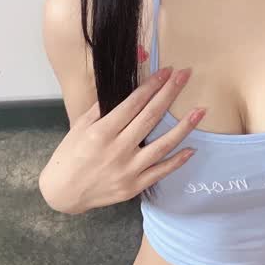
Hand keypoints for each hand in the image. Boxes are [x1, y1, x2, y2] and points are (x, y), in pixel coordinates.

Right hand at [39, 65, 203, 213]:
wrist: (63, 193)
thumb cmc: (70, 154)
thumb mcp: (79, 126)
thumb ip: (102, 107)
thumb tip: (124, 87)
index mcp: (101, 132)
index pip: (133, 103)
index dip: (152, 85)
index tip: (167, 71)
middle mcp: (117, 150)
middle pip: (150, 117)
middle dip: (169, 93)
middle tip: (185, 76)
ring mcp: (128, 170)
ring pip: (163, 145)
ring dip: (184, 127)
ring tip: (201, 111)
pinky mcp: (134, 186)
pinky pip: (161, 172)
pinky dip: (178, 161)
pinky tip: (192, 148)